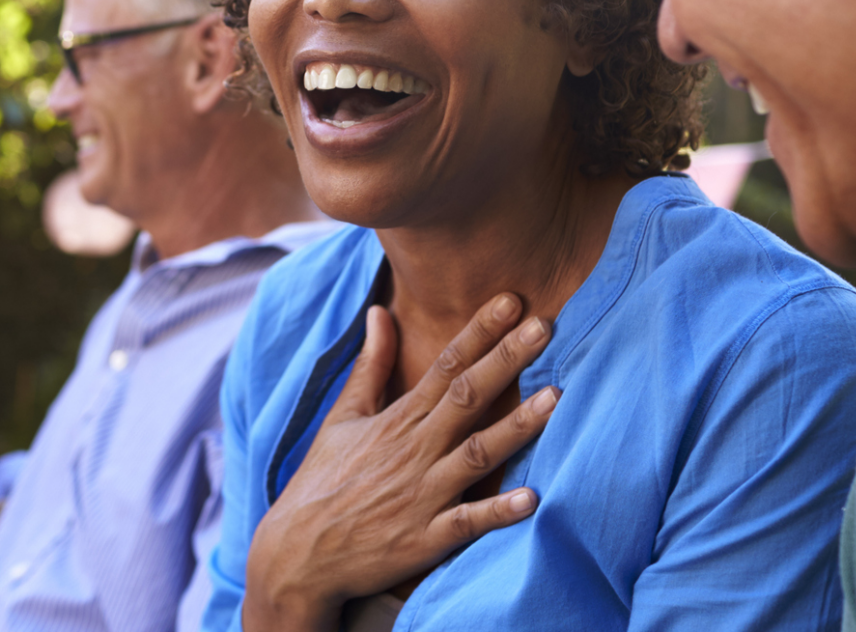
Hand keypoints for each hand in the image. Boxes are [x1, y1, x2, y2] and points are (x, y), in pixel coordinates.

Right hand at [241, 292, 559, 631]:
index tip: (512, 301)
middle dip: (507, 359)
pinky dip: (498, 511)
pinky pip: (468, 523)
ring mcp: (422, 495)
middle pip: (468, 397)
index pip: (445, 365)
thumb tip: (379, 311)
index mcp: (396, 419)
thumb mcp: (342, 417)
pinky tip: (532, 498)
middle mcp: (414, 450)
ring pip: (478, 453)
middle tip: (546, 325)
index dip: (479, 332)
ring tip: (556, 399)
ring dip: (516, 426)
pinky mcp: (426, 539)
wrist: (299, 553)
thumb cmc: (322, 481)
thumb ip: (370, 366)